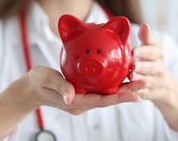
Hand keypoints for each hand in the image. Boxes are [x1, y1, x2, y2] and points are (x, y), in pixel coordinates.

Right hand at [26, 66, 144, 114]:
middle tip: (146, 82)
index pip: (102, 101)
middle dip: (128, 92)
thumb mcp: (45, 80)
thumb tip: (70, 96)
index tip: (137, 94)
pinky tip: (121, 74)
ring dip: (124, 88)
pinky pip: (101, 89)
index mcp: (75, 102)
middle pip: (109, 98)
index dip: (120, 98)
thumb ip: (59, 86)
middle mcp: (82, 102)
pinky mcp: (82, 93)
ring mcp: (83, 98)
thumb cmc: (37, 83)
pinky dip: (112, 83)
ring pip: (107, 94)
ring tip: (140, 78)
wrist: (30, 89)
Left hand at [129, 23, 177, 135]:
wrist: (165, 86)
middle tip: (133, 64)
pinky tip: (128, 91)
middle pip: (154, 67)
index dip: (145, 51)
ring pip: (149, 81)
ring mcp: (157, 82)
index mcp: (158, 55)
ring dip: (140, 79)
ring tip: (131, 76)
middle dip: (143, 66)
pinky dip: (137, 92)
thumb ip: (147, 38)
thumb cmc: (151, 61)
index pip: (155, 51)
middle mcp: (160, 68)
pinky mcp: (152, 94)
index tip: (134, 50)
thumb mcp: (151, 48)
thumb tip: (145, 25)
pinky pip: (145, 94)